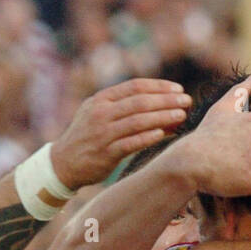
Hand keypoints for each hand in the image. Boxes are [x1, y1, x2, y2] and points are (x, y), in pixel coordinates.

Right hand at [51, 79, 191, 189]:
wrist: (63, 163)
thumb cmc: (88, 136)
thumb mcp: (98, 113)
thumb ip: (123, 106)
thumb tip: (160, 103)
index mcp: (101, 99)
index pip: (135, 86)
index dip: (159, 86)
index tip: (178, 89)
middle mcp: (101, 113)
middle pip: (139, 102)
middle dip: (166, 100)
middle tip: (187, 101)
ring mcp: (103, 133)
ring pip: (138, 121)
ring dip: (163, 117)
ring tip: (182, 115)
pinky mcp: (106, 154)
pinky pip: (131, 143)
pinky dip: (148, 137)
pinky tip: (164, 133)